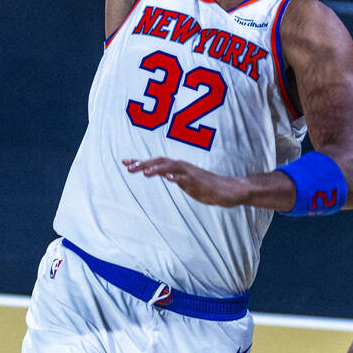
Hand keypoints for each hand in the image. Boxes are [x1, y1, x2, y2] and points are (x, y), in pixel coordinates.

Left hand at [122, 157, 246, 206]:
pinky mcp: (198, 181)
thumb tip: (164, 175)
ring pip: (171, 167)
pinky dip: (177, 177)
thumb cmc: (206, 186)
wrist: (227, 190)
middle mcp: (181, 167)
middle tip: (128, 167)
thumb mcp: (186, 182)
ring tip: (144, 172)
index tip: (125, 162)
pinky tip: (169, 178)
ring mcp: (190, 173)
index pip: (155, 162)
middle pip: (159, 162)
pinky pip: (186, 178)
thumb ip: (175, 178)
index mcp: (177, 168)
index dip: (140, 162)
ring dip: (157, 169)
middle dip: (143, 164)